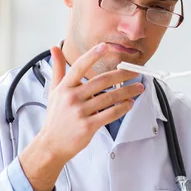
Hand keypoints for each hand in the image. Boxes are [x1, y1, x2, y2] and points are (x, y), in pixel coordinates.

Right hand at [19, 43, 143, 190]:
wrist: (51, 144)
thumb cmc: (55, 117)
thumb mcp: (54, 91)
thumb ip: (58, 69)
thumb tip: (55, 48)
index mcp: (64, 87)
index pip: (80, 66)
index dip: (93, 55)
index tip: (105, 46)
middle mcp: (72, 97)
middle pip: (101, 81)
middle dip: (122, 74)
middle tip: (135, 71)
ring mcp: (80, 112)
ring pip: (109, 98)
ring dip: (127, 91)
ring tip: (138, 88)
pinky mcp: (88, 126)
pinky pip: (110, 114)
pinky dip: (122, 108)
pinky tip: (130, 103)